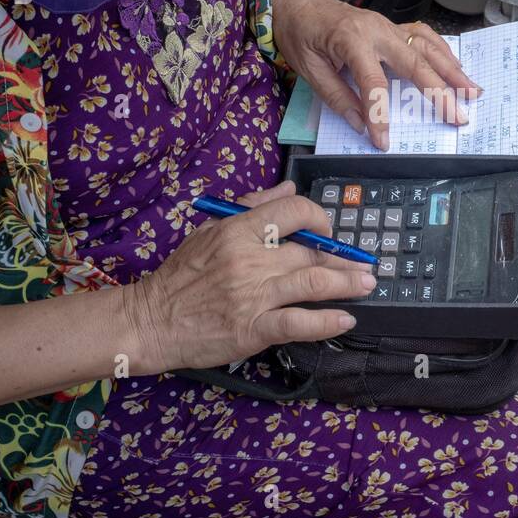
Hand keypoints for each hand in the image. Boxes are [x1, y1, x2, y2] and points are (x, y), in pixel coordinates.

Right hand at [121, 182, 373, 373]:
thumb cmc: (180, 276)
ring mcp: (253, 295)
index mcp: (238, 230)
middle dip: (344, 260)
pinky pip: (299, 323)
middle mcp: (249, 259)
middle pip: (311, 253)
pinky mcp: (253, 329)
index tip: (328, 234)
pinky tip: (345, 320)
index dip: (319, 220)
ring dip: (347, 285)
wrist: (151, 320)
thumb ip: (251, 207)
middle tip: (365, 267)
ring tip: (366, 286)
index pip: (293, 211)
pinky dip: (327, 322)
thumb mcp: (209, 230)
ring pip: (313, 284)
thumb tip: (286, 188)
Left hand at [272, 0, 480, 149]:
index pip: (373, 84)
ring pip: (427, 47)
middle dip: (440, 91)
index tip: (383, 141)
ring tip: (473, 91)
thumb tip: (362, 125)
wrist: (300, 4)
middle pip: (415, 62)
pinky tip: (456, 69)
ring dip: (453, 70)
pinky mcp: (393, 26)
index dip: (380, 115)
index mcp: (351, 40)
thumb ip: (336, 97)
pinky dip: (444, 53)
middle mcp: (377, 30)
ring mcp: (388, 26)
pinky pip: (424, 38)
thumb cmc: (301, 34)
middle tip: (459, 115)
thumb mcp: (309, 70)